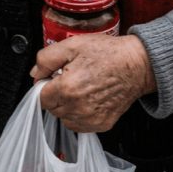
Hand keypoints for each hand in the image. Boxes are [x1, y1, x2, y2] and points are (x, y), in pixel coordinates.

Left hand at [30, 35, 156, 133]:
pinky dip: (79, 114)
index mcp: (68, 88)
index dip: (46, 85)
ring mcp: (91, 119)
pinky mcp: (102, 124)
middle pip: (52, 108)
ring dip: (66, 106)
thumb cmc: (108, 54)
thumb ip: (46, 59)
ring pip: (64, 118)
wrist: (137, 64)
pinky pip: (79, 125)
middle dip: (56, 94)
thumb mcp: (72, 45)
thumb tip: (35, 74)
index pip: (41, 97)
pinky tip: (88, 99)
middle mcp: (78, 108)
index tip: (55, 78)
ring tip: (81, 88)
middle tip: (70, 79)